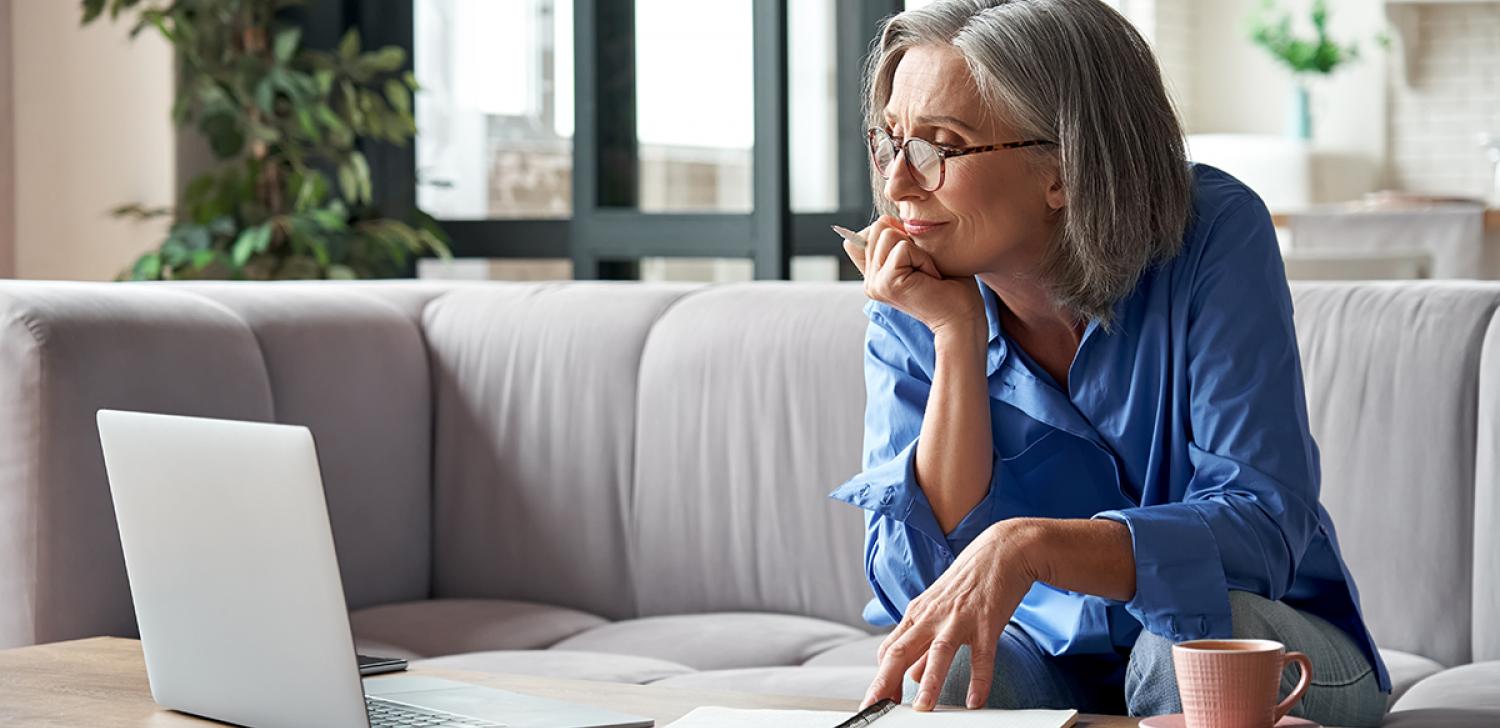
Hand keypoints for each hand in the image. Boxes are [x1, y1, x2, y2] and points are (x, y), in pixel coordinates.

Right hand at [841, 215, 983, 336]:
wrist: (962, 318)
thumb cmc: (950, 286)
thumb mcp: (920, 255)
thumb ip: (897, 240)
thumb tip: (886, 220)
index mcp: (874, 275)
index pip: (865, 234)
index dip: (893, 233)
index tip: (915, 260)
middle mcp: (869, 281)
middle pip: (878, 227)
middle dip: (908, 239)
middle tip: (924, 267)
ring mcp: (874, 284)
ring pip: (887, 233)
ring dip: (917, 249)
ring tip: (927, 273)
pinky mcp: (886, 283)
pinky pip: (903, 248)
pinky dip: (924, 258)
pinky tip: (931, 279)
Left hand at [860, 520, 1042, 710]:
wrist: (1002, 550)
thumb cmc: (969, 581)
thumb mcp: (938, 609)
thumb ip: (923, 644)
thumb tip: (911, 675)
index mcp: (917, 614)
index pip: (889, 649)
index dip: (880, 677)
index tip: (876, 701)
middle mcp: (932, 616)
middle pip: (901, 651)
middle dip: (885, 682)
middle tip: (876, 707)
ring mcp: (959, 619)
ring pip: (938, 653)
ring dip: (929, 683)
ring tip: (923, 709)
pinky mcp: (987, 621)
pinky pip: (982, 656)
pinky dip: (979, 679)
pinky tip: (975, 700)